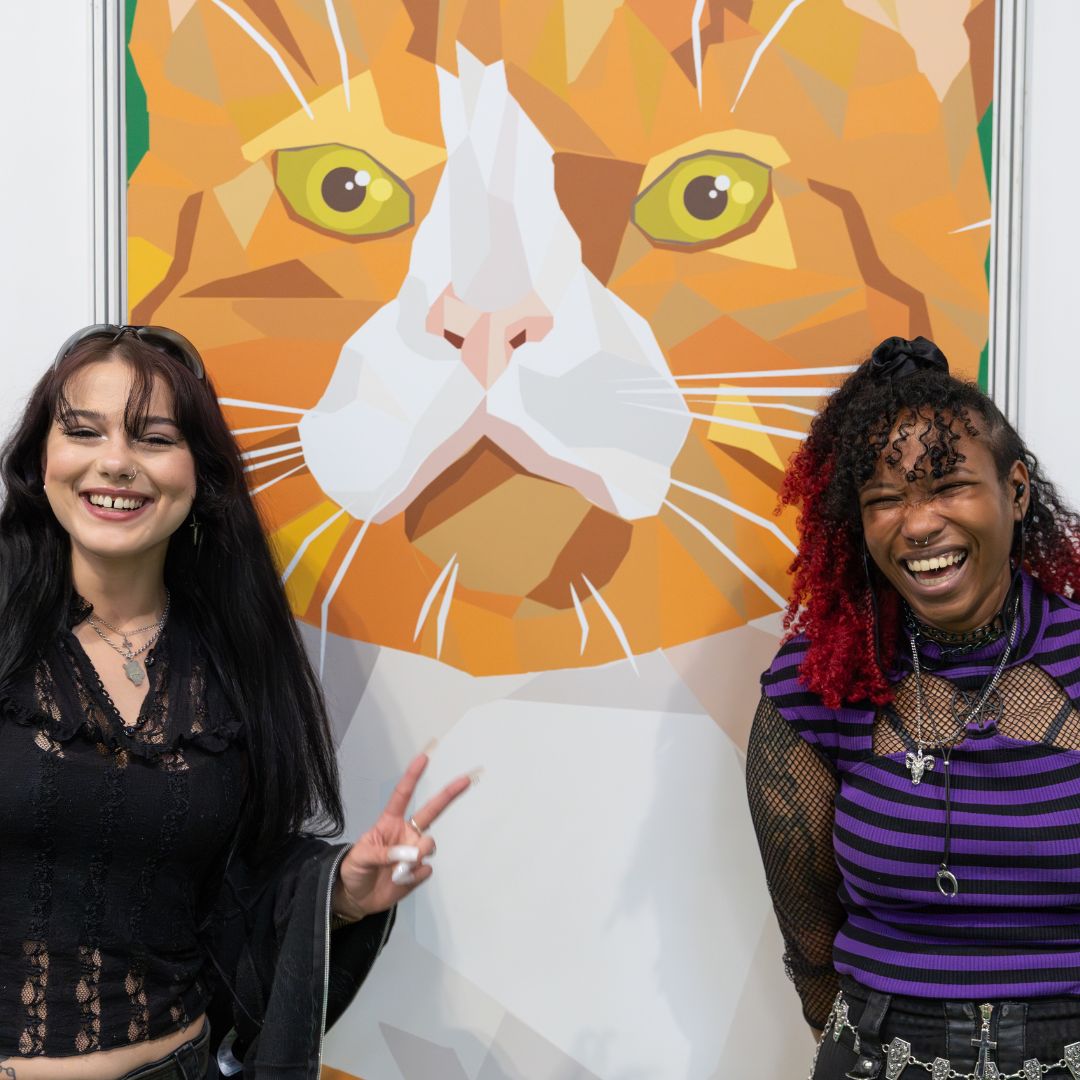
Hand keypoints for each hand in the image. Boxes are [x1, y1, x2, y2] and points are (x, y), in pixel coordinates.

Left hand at [330, 752, 471, 921]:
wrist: (357, 898)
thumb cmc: (354, 870)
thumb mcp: (360, 857)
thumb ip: (382, 853)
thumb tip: (409, 854)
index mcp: (390, 823)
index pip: (402, 796)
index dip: (412, 777)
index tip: (423, 758)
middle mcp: (406, 833)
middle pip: (432, 811)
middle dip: (449, 794)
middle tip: (466, 779)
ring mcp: (414, 852)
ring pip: (429, 845)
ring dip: (417, 855)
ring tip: (397, 869)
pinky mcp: (419, 872)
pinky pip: (425, 870)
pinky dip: (413, 877)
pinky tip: (399, 881)